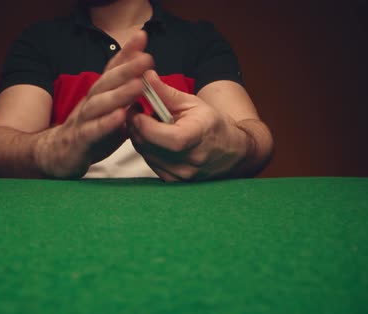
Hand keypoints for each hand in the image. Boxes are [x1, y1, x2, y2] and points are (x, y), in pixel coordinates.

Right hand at [35, 31, 153, 178]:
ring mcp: (83, 121)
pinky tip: (120, 117)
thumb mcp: (110, 116)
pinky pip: (93, 131)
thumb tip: (149, 91)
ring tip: (138, 85)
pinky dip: (106, 123)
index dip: (126, 54)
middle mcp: (90, 103)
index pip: (112, 70)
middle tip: (147, 58)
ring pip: (99, 104)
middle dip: (127, 69)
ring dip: (119, 94)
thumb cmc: (89, 134)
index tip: (142, 36)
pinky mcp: (79, 140)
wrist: (56, 156)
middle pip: (107, 82)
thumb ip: (128, 104)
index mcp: (99, 96)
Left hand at [126, 70, 248, 181]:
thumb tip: (146, 77)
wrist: (232, 151)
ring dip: (140, 138)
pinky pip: (151, 163)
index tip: (135, 107)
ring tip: (148, 123)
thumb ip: (166, 92)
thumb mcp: (192, 103)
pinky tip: (155, 139)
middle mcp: (188, 161)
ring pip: (145, 155)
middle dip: (135, 126)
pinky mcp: (175, 182)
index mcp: (194, 137)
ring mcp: (181, 175)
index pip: (157, 134)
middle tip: (135, 112)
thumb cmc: (212, 124)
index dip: (140, 121)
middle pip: (147, 145)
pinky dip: (148, 150)